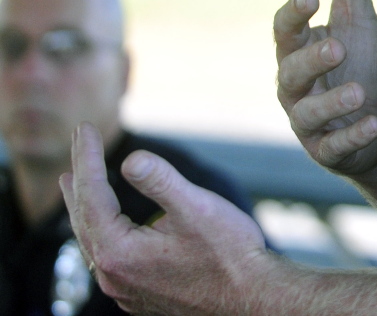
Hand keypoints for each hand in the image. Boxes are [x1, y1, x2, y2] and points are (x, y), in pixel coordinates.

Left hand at [61, 123, 271, 315]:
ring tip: (74, 183)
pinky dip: (100, 227)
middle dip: (81, 177)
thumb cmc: (228, 254)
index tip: (85, 128)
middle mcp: (114, 275)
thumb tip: (130, 159)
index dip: (88, 159)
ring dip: (85, 205)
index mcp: (120, 253)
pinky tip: (108, 223)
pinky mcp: (139, 293)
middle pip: (85, 218)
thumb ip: (160, 181)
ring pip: (93, 239)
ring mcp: (125, 289)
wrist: (250, 300)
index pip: (92, 197)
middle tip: (78, 142)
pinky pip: (106, 255)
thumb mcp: (196, 208)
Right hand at [274, 0, 376, 177]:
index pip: (284, 30)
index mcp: (296, 50)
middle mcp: (294, 86)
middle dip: (312, 59)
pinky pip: (334, 147)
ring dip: (332, 102)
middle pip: (291, 72)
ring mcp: (308, 122)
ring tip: (359, 90)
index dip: (293, 13)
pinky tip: (373, 121)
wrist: (372, 120)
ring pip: (308, 115)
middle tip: (337, 45)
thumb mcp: (357, 16)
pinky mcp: (328, 151)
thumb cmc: (357, 62)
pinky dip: (352, 135)